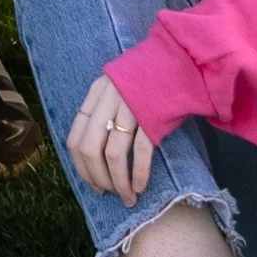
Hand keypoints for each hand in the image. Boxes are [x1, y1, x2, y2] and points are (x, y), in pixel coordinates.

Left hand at [67, 74, 154, 204]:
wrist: (182, 59)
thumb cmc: (152, 79)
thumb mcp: (119, 87)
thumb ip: (105, 111)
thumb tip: (98, 153)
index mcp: (96, 93)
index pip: (74, 139)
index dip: (81, 168)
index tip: (93, 184)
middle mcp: (108, 99)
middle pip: (90, 149)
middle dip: (98, 178)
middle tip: (109, 193)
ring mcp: (129, 106)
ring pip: (113, 154)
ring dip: (118, 182)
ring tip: (127, 197)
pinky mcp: (152, 115)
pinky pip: (139, 151)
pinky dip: (137, 173)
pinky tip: (140, 186)